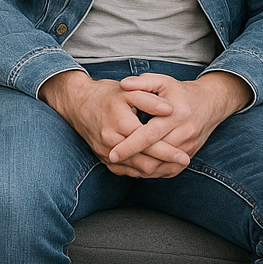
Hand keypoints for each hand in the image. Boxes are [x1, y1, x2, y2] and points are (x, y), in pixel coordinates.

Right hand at [40, 69, 188, 177]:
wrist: (77, 103)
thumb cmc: (105, 95)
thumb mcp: (128, 91)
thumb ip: (150, 100)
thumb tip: (170, 109)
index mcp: (120, 124)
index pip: (149, 144)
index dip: (169, 152)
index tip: (185, 156)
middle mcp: (111, 141)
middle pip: (145, 162)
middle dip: (166, 165)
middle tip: (183, 164)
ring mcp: (105, 152)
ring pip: (137, 170)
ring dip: (157, 171)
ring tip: (173, 167)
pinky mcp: (103, 158)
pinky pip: (127, 172)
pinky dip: (143, 172)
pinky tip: (156, 167)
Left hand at [106, 72, 251, 168]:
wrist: (209, 103)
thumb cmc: (179, 91)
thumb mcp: (161, 81)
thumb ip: (142, 82)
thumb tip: (123, 84)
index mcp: (176, 115)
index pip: (149, 135)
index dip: (130, 145)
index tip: (112, 152)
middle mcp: (185, 133)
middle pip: (156, 154)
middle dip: (133, 160)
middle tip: (112, 162)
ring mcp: (189, 146)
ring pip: (164, 165)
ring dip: (143, 168)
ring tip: (121, 167)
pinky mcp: (191, 153)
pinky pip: (172, 168)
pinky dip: (155, 171)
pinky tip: (138, 169)